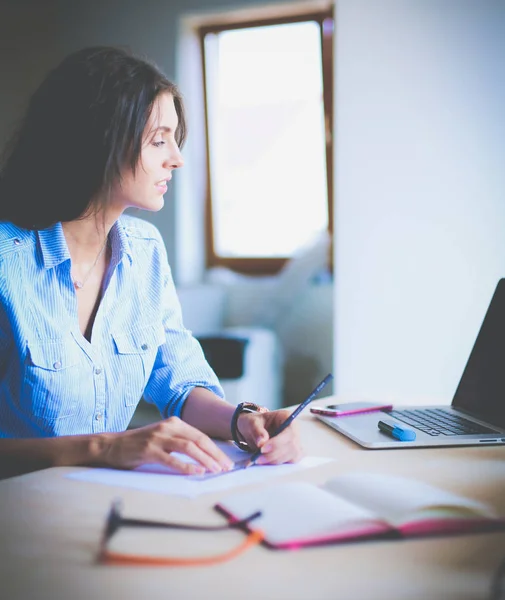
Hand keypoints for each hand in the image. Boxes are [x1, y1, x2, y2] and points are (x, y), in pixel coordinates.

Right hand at [104, 417, 233, 474]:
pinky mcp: (149, 449)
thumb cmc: (139, 445)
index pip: (201, 436)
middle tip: (227, 468)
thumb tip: (205, 457)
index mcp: (174, 422)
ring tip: (216, 470)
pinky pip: (171, 459)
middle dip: (215, 455)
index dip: (216, 449)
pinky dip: (186, 466)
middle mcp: (168, 426)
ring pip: (188, 447)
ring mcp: (158, 437)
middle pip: (198, 440)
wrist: (111, 446)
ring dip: (205, 460)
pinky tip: (196, 472)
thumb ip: (180, 442)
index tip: (226, 462)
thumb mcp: (163, 438)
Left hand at [237, 409, 302, 464]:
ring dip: (275, 460)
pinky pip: (290, 462)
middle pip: (292, 446)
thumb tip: (262, 442)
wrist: (253, 430)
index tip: (262, 449)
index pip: (289, 432)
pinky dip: (277, 463)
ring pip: (292, 456)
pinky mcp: (292, 454)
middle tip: (257, 458)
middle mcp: (294, 430)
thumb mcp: (251, 422)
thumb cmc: (254, 423)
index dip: (278, 442)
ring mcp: (295, 443)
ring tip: (259, 459)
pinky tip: (266, 462)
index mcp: (287, 417)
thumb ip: (257, 430)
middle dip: (274, 454)